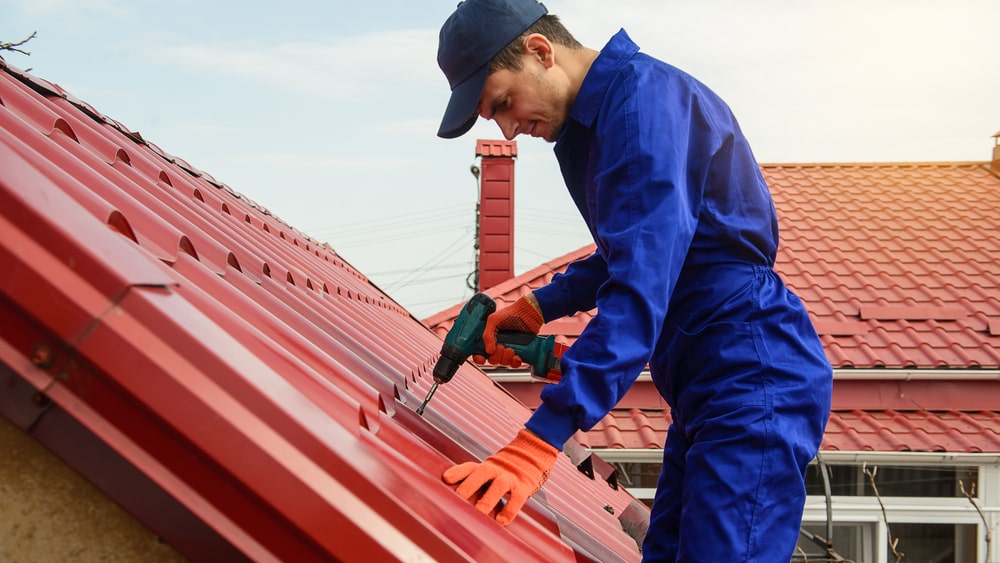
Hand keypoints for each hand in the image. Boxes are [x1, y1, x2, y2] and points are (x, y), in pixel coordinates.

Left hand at [442, 428, 557, 525]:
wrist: (529, 459)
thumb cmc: (500, 474)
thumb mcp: (486, 474)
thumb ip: (471, 484)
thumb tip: (451, 502)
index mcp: (484, 467)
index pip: (469, 467)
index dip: (458, 472)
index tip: (446, 479)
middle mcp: (496, 470)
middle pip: (482, 473)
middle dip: (470, 485)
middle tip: (459, 498)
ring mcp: (510, 478)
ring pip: (499, 486)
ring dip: (488, 499)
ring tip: (479, 512)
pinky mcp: (523, 488)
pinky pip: (517, 498)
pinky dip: (509, 510)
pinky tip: (501, 521)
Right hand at [473, 294, 543, 366]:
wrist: (529, 312)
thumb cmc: (511, 312)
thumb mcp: (494, 320)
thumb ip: (487, 335)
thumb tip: (489, 351)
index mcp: (489, 337)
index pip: (480, 352)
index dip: (479, 358)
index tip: (482, 359)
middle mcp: (498, 344)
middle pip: (492, 359)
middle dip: (496, 356)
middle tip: (501, 346)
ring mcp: (508, 348)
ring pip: (503, 362)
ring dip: (506, 358)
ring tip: (510, 349)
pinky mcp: (519, 351)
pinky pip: (514, 363)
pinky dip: (515, 362)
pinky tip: (516, 355)